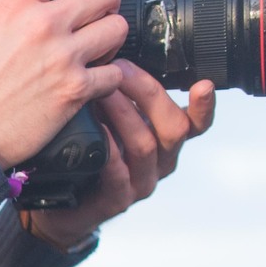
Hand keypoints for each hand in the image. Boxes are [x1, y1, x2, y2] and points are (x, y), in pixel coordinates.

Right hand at [0, 0, 130, 167]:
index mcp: (13, 5)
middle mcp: (44, 25)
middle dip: (104, 0)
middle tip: (94, 14)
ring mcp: (63, 58)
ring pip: (118, 28)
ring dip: (109, 38)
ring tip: (96, 49)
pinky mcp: (75, 91)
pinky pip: (115, 74)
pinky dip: (107, 79)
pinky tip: (92, 82)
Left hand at [23, 67, 216, 248]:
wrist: (61, 207)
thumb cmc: (90, 157)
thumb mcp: (112, 123)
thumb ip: (125, 98)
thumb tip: (119, 59)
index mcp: (167, 142)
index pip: (196, 123)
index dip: (204, 106)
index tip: (204, 84)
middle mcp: (161, 162)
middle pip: (173, 127)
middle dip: (147, 93)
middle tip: (120, 70)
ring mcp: (140, 183)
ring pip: (145, 145)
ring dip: (124, 114)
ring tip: (102, 92)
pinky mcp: (116, 200)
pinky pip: (118, 173)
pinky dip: (109, 150)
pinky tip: (97, 131)